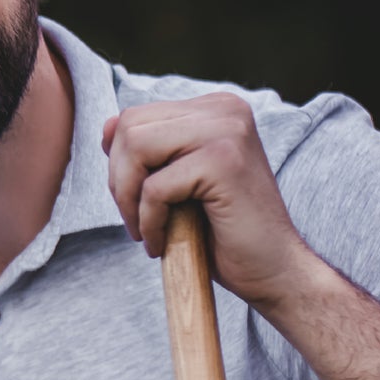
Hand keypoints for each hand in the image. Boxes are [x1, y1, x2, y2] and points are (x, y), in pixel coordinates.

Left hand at [102, 92, 317, 311]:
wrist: (273, 271)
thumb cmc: (223, 233)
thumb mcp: (176, 182)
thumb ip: (147, 152)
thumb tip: (107, 125)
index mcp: (215, 108)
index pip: (135, 117)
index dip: (120, 164)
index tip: (135, 201)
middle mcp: (224, 109)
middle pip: (130, 127)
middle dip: (118, 181)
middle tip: (136, 220)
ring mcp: (228, 131)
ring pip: (136, 149)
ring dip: (128, 200)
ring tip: (146, 231)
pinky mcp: (223, 162)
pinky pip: (154, 188)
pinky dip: (148, 222)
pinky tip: (161, 244)